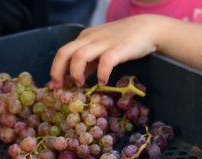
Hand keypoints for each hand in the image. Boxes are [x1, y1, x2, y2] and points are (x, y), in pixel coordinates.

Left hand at [50, 15, 168, 86]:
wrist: (146, 28)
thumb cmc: (123, 40)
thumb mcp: (101, 49)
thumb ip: (89, 62)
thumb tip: (78, 78)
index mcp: (84, 38)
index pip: (63, 52)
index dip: (56, 69)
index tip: (55, 85)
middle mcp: (90, 39)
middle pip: (65, 52)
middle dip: (58, 71)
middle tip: (60, 87)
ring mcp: (104, 43)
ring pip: (80, 56)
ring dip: (76, 72)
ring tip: (81, 85)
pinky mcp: (119, 48)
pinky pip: (105, 62)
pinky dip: (101, 73)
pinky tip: (103, 82)